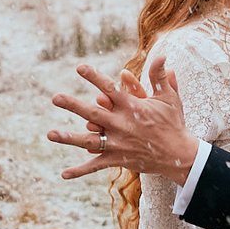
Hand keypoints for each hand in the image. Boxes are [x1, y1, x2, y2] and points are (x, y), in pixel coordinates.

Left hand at [48, 60, 198, 180]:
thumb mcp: (169, 97)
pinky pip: (95, 166)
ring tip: (50, 134)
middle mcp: (121, 124)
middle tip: (55, 98)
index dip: (93, 77)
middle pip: (92, 113)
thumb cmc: (174, 123)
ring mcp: (117, 144)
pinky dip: (80, 171)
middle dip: (73, 105)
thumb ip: (159, 76)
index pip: (109, 88)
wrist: (179, 154)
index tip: (79, 67)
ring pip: (88, 140)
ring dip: (68, 138)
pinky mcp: (117, 160)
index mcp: (131, 107)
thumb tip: (161, 55)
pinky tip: (63, 174)